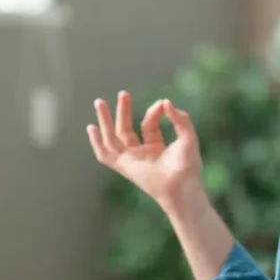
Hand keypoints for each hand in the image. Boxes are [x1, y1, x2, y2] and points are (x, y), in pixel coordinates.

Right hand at [87, 91, 204, 212]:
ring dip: (105, 120)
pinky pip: (106, 155)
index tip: (162, 104)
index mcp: (156, 149)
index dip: (154, 111)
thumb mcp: (188, 136)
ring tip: (99, 102)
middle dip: (123, 111)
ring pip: (112, 138)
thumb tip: (165, 102)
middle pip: (126, 129)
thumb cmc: (188, 166)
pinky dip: (96, 143)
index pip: (148, 124)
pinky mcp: (124, 166)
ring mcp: (132, 161)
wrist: (182, 185)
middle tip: (123, 93)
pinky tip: (91, 128)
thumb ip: (180, 118)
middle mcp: (141, 155)